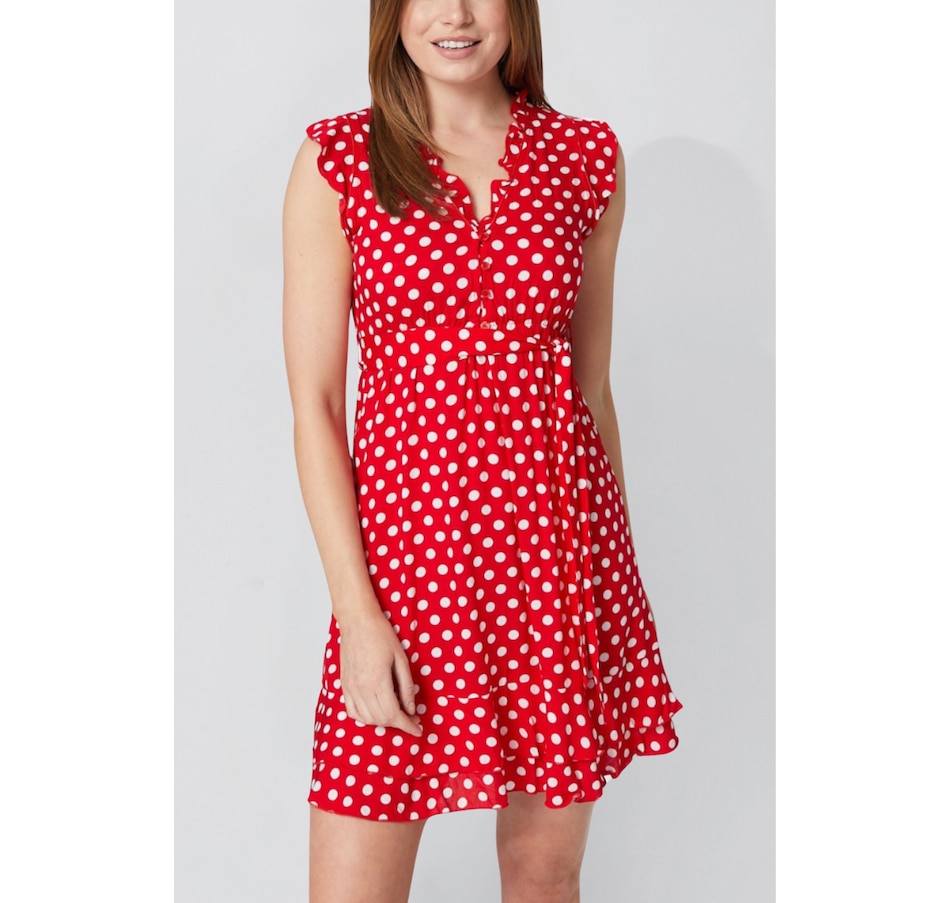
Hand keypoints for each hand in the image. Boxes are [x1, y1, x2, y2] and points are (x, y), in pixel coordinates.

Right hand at [337, 608, 423, 736]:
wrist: (357, 621)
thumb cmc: (381, 635)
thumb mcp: (401, 659)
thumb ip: (406, 687)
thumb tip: (411, 709)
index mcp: (377, 682)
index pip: (393, 715)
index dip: (407, 726)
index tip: (418, 730)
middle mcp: (361, 689)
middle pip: (381, 719)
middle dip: (398, 723)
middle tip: (411, 719)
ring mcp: (350, 688)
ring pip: (367, 718)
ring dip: (383, 722)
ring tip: (396, 714)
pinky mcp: (344, 685)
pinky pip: (352, 711)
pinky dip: (365, 718)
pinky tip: (375, 712)